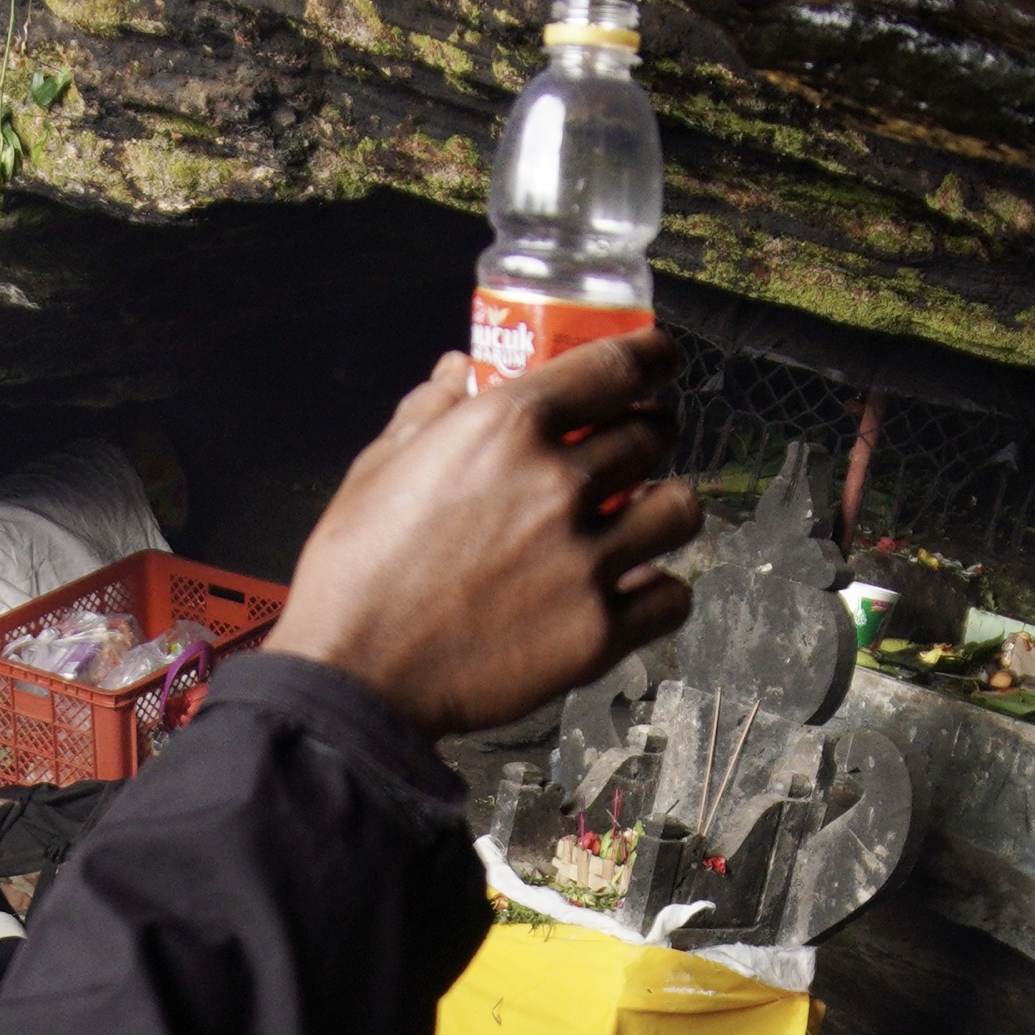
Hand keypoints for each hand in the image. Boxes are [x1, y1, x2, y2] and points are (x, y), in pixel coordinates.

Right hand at [268, 333, 699, 733]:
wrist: (354, 678)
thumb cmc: (356, 574)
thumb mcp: (379, 468)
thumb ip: (428, 411)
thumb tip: (455, 370)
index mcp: (505, 428)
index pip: (617, 366)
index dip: (652, 355)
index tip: (659, 359)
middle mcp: (558, 485)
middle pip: (652, 435)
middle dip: (650, 434)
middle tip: (633, 451)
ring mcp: (584, 561)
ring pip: (680, 510)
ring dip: (665, 508)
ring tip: (641, 521)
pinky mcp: (598, 633)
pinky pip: (672, 597)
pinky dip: (660, 592)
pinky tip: (634, 590)